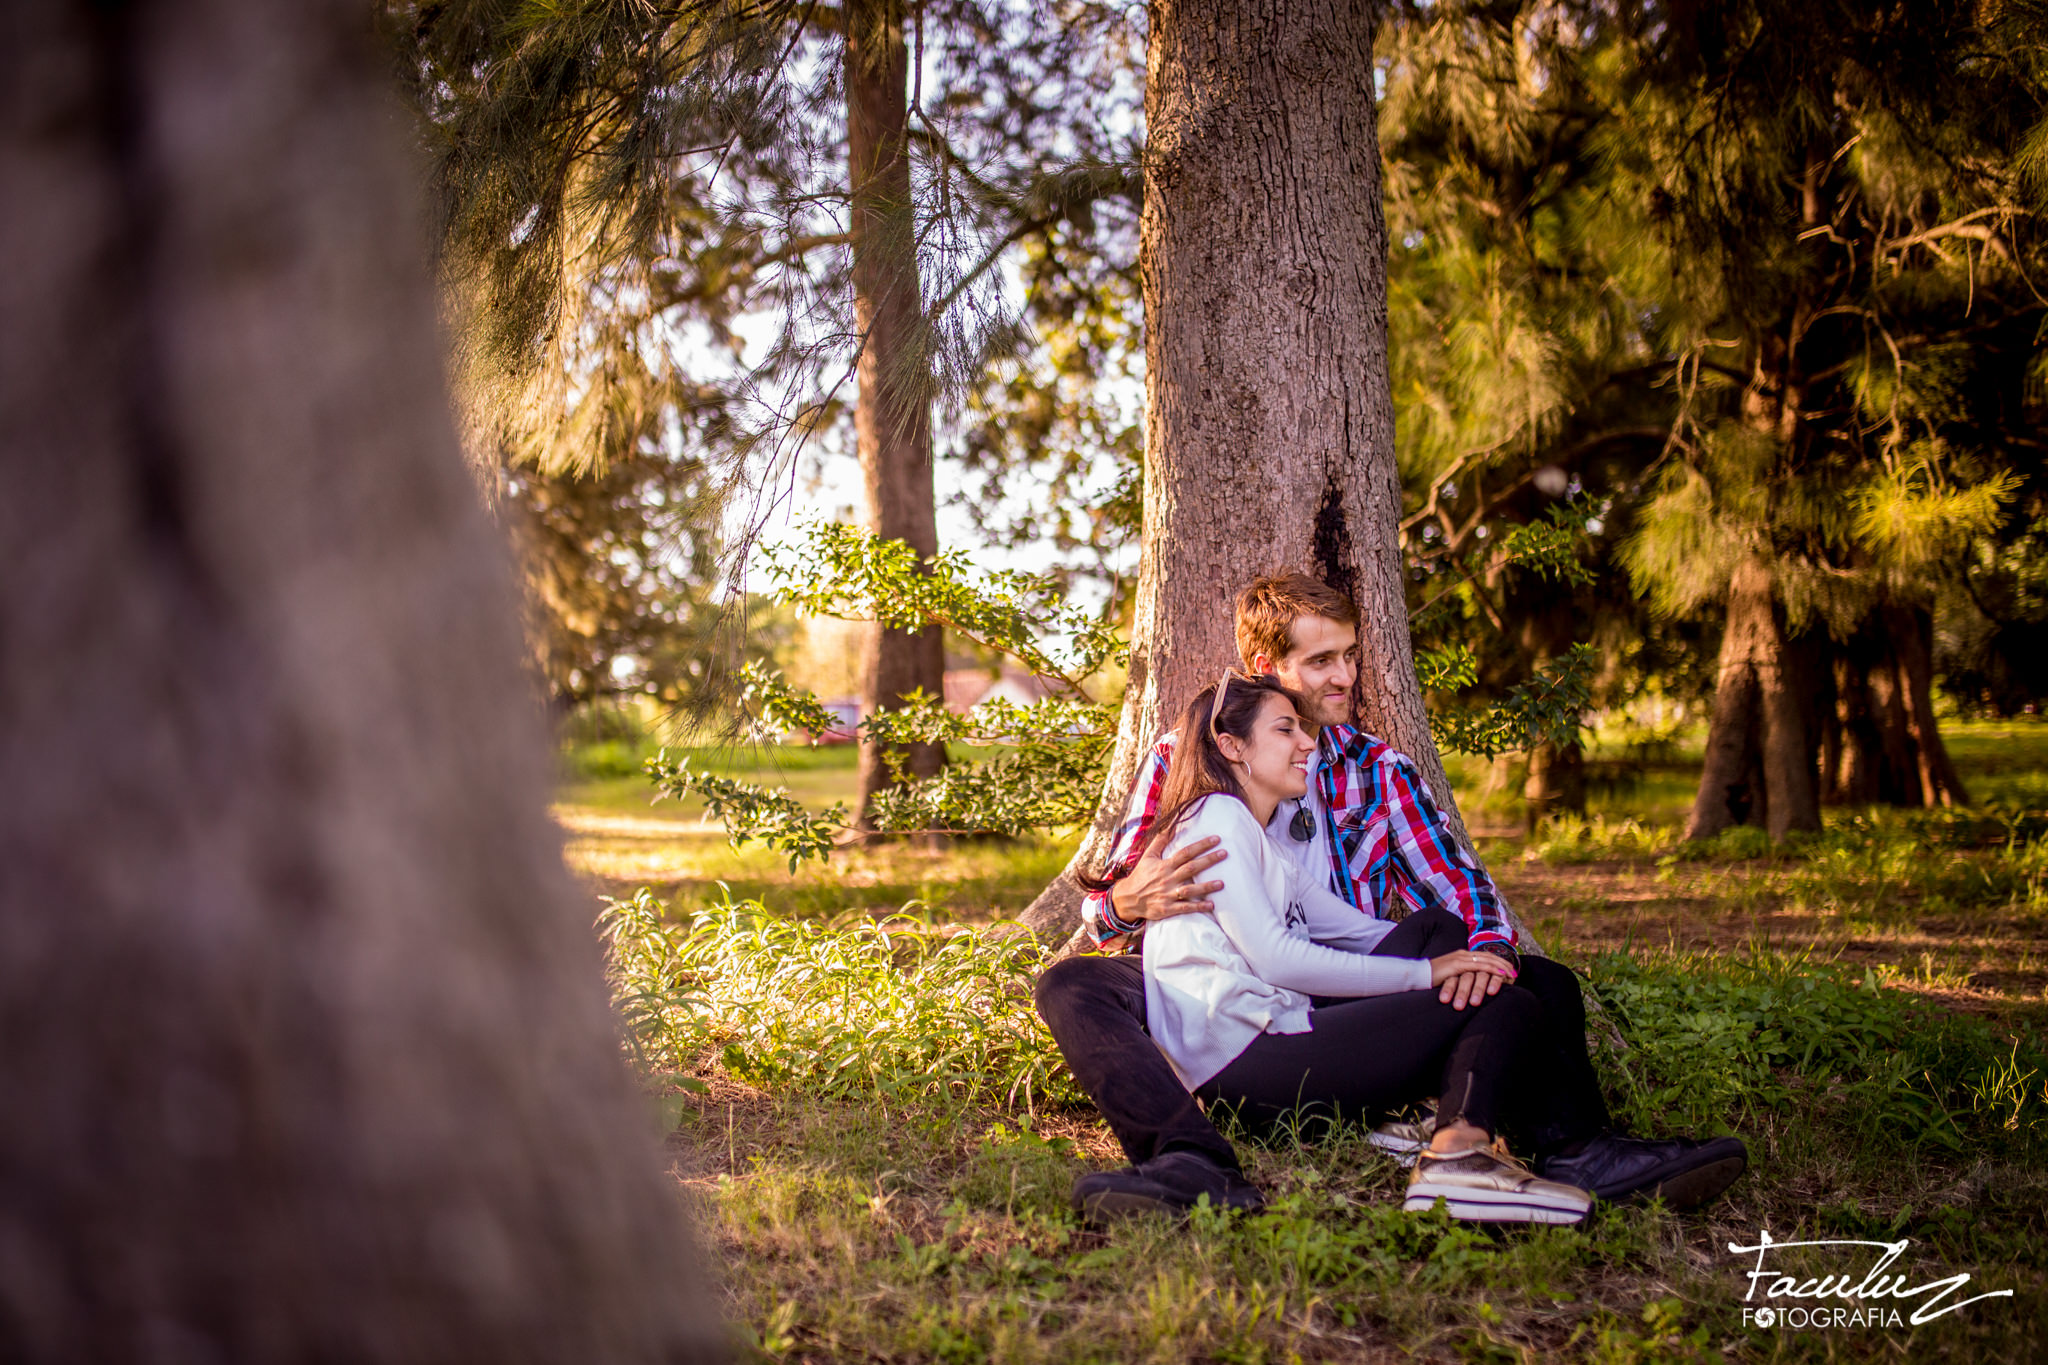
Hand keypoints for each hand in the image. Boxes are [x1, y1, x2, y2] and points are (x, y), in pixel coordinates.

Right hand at [1110, 835, 1226, 923]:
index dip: (1201, 845)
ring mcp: (1168, 894)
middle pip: (1191, 868)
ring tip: (1222, 883)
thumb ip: (1160, 842)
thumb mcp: (1148, 857)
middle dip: (1208, 860)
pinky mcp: (1167, 909)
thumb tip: (1171, 826)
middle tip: (1225, 854)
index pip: (1185, 852)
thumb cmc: (1141, 876)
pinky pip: (1185, 908)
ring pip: (1190, 890)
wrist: (1128, 898)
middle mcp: (1167, 879)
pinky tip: (1211, 905)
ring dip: (1206, 887)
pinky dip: (1198, 907)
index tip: (1216, 839)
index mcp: (1164, 865)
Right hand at [1427, 951, 1513, 1010]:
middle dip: (1503, 963)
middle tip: (1515, 972)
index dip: (1496, 961)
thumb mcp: (1449, 978)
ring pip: (1487, 959)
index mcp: (1460, 956)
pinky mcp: (1458, 964)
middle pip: (1488, 955)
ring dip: (1502, 966)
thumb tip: (1468, 986)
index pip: (1483, 956)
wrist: (1416, 976)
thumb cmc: (1430, 980)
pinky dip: (1493, 969)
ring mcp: (1460, 958)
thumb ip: (1459, 978)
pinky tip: (1502, 974)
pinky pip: (1480, 966)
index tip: (1507, 970)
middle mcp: (1462, 954)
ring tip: (1513, 974)